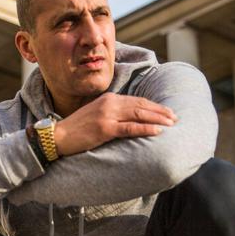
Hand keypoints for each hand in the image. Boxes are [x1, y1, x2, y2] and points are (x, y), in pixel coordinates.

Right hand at [53, 93, 176, 155]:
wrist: (58, 136)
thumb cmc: (78, 129)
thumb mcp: (97, 115)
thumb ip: (113, 113)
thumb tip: (131, 119)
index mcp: (109, 98)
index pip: (137, 100)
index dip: (154, 106)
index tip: (167, 112)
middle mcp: (109, 104)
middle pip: (141, 105)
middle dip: (160, 111)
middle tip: (175, 117)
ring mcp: (107, 115)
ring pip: (139, 114)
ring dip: (158, 119)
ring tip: (171, 123)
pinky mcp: (105, 129)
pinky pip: (130, 128)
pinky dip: (145, 128)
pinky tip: (157, 131)